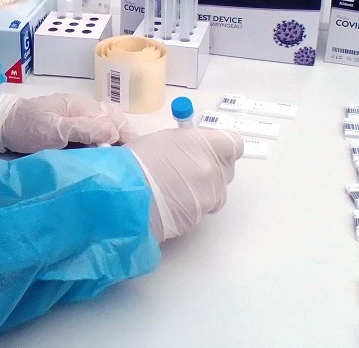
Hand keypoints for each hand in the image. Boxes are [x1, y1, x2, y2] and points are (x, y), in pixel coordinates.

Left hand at [0, 93, 137, 153]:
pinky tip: (102, 162)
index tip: (134, 156)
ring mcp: (75, 122)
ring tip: (119, 165)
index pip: (114, 118)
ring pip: (103, 132)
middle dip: (124, 141)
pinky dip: (100, 149)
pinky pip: (91, 140)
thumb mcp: (54, 129)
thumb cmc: (26, 126)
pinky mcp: (68, 134)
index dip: (126, 136)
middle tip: (131, 163)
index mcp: (82, 106)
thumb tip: (114, 133)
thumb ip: (84, 129)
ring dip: (112, 146)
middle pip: (113, 123)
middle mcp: (83, 112)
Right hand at [128, 128, 243, 241]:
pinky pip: (203, 208)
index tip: (212, 149)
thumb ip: (189, 144)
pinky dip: (192, 205)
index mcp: (206, 145)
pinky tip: (171, 202)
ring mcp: (209, 196)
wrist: (124, 195)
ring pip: (217, 192)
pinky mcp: (200, 218)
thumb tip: (195, 149)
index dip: (224, 147)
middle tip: (190, 169)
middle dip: (213, 168)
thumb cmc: (138, 161)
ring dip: (203, 189)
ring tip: (176, 189)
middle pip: (227, 168)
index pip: (234, 144)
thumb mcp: (165, 139)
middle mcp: (213, 170)